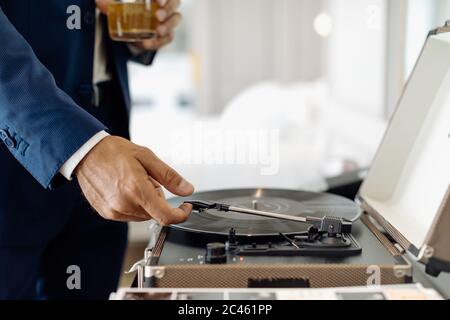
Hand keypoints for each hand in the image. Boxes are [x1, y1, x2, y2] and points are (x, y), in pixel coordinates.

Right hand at [75, 136, 193, 223]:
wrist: (85, 152)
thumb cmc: (114, 152)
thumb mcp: (147, 157)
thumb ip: (169, 176)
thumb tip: (187, 190)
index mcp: (137, 190)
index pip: (166, 216)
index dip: (181, 214)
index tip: (185, 207)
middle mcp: (124, 205)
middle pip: (155, 213)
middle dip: (158, 198)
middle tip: (147, 179)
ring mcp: (114, 211)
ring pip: (143, 215)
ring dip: (145, 202)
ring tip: (133, 181)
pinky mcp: (107, 214)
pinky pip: (129, 215)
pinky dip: (133, 204)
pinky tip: (123, 188)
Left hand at [96, 0, 181, 49]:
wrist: (132, 32)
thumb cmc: (129, 12)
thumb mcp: (117, 6)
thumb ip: (108, 4)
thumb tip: (99, 3)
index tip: (157, 1)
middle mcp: (165, 6)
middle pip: (175, 4)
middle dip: (168, 10)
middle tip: (158, 16)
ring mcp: (168, 21)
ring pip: (176, 20)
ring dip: (168, 26)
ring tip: (158, 31)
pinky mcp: (166, 36)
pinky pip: (168, 38)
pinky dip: (159, 42)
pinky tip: (148, 43)